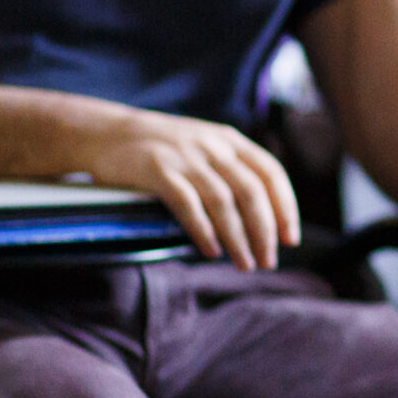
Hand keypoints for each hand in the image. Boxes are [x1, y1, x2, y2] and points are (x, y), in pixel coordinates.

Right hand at [78, 109, 300, 270]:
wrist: (106, 133)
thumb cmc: (161, 149)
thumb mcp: (203, 146)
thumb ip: (231, 170)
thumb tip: (263, 218)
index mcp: (229, 140)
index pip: (271, 173)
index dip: (285, 207)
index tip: (291, 239)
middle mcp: (212, 146)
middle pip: (251, 191)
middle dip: (265, 231)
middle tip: (269, 261)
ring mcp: (185, 156)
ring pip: (223, 201)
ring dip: (238, 238)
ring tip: (245, 264)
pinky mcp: (156, 169)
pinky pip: (187, 203)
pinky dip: (203, 229)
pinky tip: (212, 250)